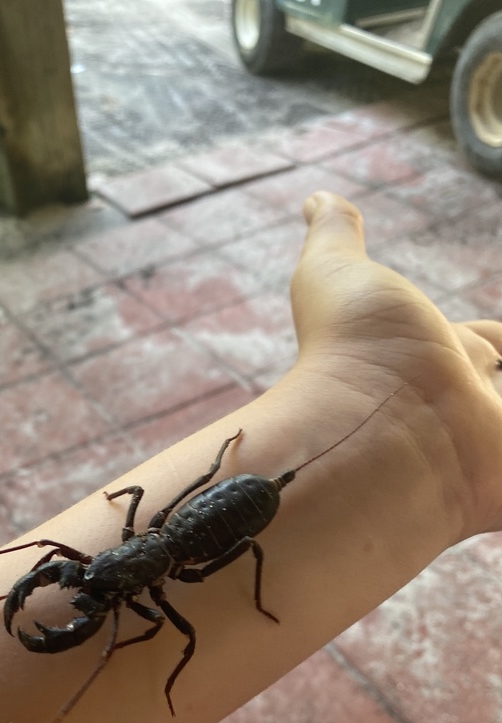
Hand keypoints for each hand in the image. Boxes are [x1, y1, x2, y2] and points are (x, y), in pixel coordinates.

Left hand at [287, 191, 501, 537]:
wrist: (369, 435)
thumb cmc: (353, 351)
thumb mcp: (336, 274)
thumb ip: (336, 235)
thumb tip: (316, 196)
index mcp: (441, 356)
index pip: (489, 341)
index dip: (498, 338)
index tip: (501, 340)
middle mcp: (471, 404)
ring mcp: (494, 448)